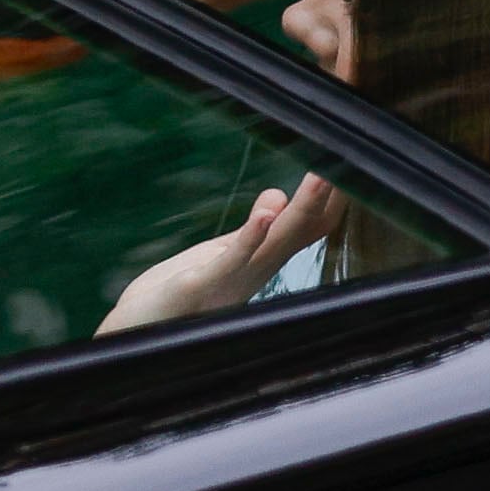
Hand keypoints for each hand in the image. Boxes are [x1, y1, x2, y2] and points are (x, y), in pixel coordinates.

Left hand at [97, 174, 343, 335]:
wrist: (140, 331)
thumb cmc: (179, 294)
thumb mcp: (222, 253)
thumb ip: (253, 231)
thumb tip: (279, 197)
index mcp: (262, 260)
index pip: (310, 225)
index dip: (332, 196)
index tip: (350, 160)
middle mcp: (257, 271)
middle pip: (302, 229)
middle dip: (326, 194)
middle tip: (349, 158)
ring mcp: (234, 279)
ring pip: (278, 241)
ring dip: (301, 208)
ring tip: (321, 176)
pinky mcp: (204, 284)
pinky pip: (234, 258)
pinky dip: (253, 235)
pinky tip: (267, 213)